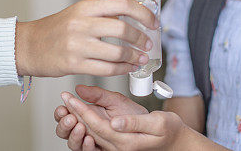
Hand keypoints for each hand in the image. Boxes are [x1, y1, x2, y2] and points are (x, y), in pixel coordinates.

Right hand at [15, 0, 157, 76]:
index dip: (143, 14)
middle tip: (147, 44)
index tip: (153, 23)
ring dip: (134, 58)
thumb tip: (133, 20)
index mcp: (85, 7)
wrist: (28, 46)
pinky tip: (127, 68)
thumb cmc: (55, 30)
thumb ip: (102, 15)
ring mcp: (77, 45)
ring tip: (140, 59)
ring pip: (117, 53)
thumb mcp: (77, 13)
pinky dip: (122, 70)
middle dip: (140, 39)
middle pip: (123, 30)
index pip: (122, 5)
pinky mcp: (74, 64)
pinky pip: (106, 70)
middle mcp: (81, 23)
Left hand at [61, 91, 189, 150]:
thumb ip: (133, 122)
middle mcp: (118, 148)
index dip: (81, 109)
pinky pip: (96, 135)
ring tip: (67, 105)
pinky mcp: (117, 144)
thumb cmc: (169, 130)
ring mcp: (116, 148)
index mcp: (126, 142)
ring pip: (89, 133)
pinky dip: (86, 123)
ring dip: (77, 119)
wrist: (177, 142)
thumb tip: (114, 122)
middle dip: (74, 113)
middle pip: (88, 130)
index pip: (96, 125)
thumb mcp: (157, 122)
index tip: (69, 96)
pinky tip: (79, 113)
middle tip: (63, 97)